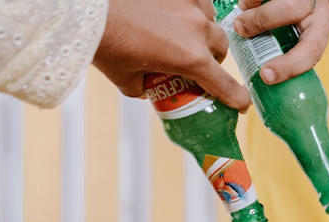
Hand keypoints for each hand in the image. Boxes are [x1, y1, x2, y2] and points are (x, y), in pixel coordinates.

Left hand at [93, 0, 251, 109]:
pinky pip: (194, 0)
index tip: (241, 104)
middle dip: (213, 58)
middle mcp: (196, 29)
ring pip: (210, 19)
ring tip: (180, 32)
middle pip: (222, 47)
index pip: (224, 84)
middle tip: (195, 62)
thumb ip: (144, 87)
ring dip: (201, 29)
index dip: (236, 98)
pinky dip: (189, 8)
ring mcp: (189, 3)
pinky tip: (171, 11)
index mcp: (190, 58)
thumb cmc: (104, 40)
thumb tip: (149, 89)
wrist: (87, 6)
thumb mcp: (124, 77)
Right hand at [233, 0, 328, 84]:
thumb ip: (287, 52)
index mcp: (320, 27)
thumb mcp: (300, 37)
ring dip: (253, 8)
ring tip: (241, 15)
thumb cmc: (297, 19)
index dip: (290, 65)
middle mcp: (316, 6)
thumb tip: (260, 79)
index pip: (312, 50)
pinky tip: (246, 5)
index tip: (266, 75)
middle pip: (291, 9)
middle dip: (262, 21)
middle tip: (240, 30)